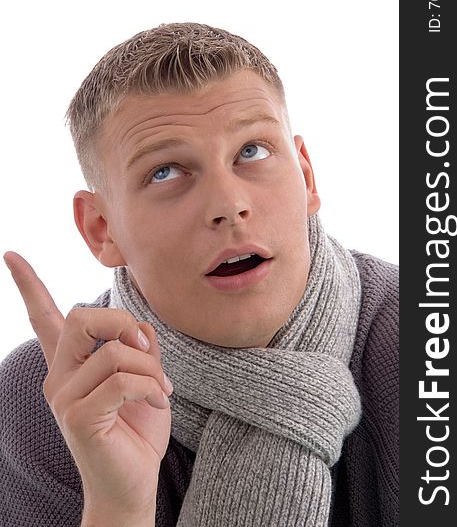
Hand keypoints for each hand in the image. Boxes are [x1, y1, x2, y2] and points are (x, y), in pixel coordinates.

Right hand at [4, 251, 171, 517]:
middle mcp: (59, 377)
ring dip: (150, 367)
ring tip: (161, 388)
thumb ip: (139, 347)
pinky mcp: (78, 417)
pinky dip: (150, 387)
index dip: (29, 285)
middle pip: (81, 317)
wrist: (133, 483)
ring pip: (112, 352)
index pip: (44, 317)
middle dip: (123, 323)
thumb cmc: (137, 429)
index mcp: (71, 364)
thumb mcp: (144, 378)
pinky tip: (158, 402)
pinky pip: (121, 381)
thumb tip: (139, 326)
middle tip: (146, 348)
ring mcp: (64, 398)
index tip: (11, 254)